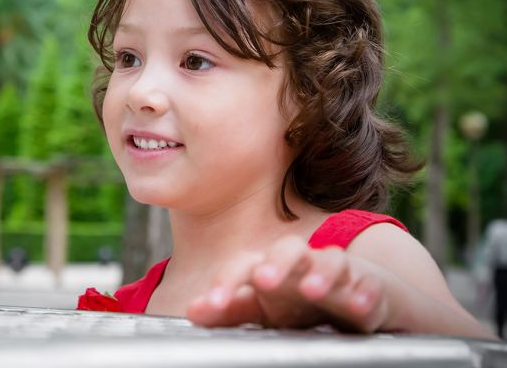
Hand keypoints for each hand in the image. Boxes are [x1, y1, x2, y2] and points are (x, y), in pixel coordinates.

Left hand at [186, 236, 390, 332]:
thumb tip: (192, 311)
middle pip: (288, 250)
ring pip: (332, 260)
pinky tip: (358, 306)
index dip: (227, 282)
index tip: (211, 304)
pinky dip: (364, 292)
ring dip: (322, 274)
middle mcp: (302, 264)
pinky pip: (369, 284)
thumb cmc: (299, 303)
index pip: (245, 266)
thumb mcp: (263, 310)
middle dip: (277, 263)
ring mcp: (337, 273)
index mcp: (271, 269)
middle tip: (263, 279)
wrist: (353, 299)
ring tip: (312, 289)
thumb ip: (230, 310)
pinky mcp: (368, 286)